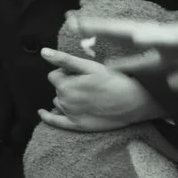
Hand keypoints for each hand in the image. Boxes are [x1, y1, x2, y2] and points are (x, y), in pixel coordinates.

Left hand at [39, 48, 160, 131]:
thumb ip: (64, 59)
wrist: (135, 102)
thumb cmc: (114, 80)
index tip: (82, 74)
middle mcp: (64, 101)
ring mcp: (70, 115)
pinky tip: (42, 112)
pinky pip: (56, 122)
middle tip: (89, 85)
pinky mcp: (78, 125)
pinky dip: (47, 117)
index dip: (66, 72)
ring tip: (86, 96)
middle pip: (57, 88)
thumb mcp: (90, 66)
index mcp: (65, 85)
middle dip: (67, 84)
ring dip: (65, 98)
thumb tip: (43, 52)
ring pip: (59, 102)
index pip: (54, 75)